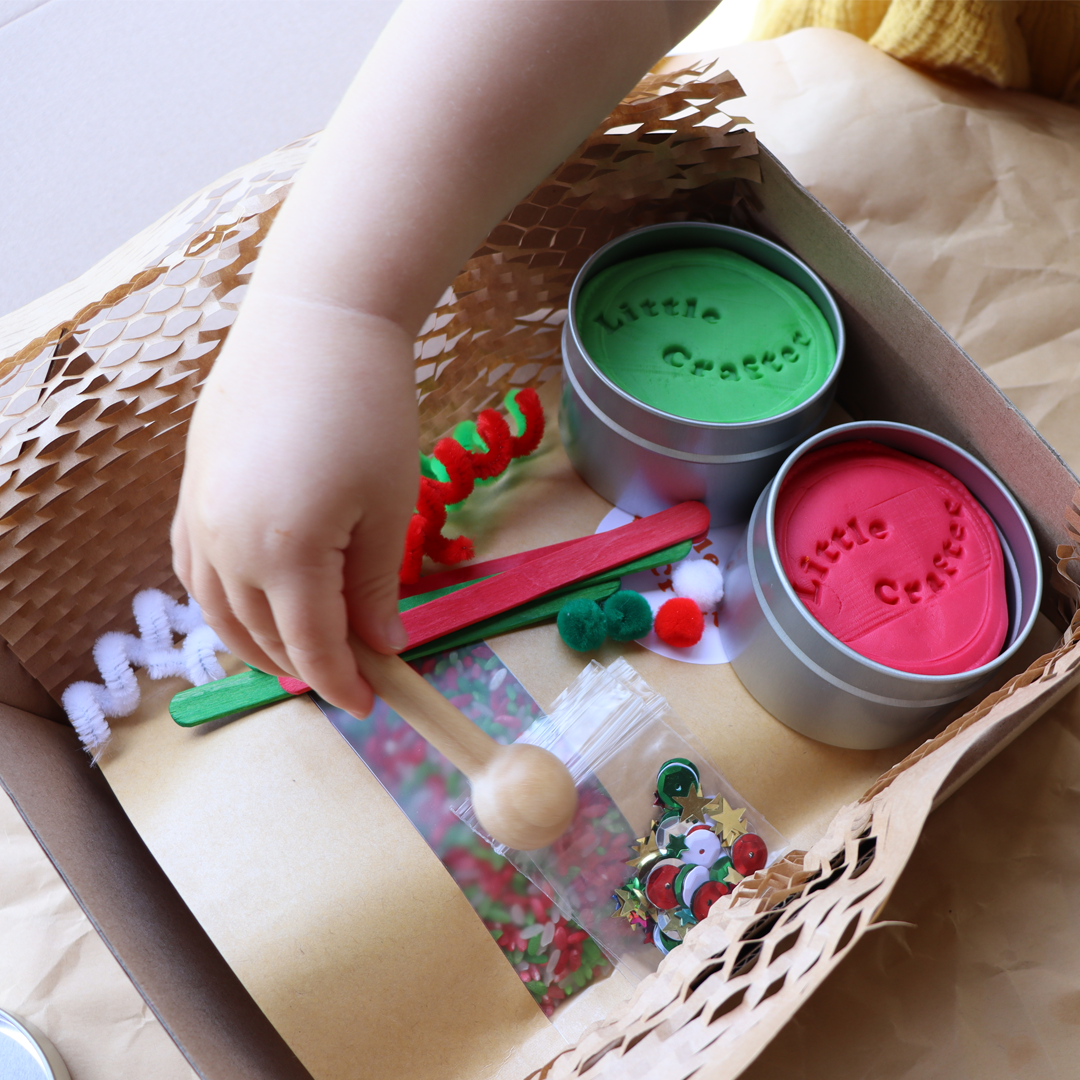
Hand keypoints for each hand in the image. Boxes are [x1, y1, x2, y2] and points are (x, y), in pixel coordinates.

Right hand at [173, 288, 417, 717]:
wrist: (316, 325)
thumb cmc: (369, 412)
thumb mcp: (388, 507)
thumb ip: (377, 588)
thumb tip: (382, 647)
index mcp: (283, 555)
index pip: (313, 645)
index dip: (344, 681)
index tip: (373, 700)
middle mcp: (225, 546)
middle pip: (263, 635)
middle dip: (307, 665)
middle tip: (349, 674)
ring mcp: (198, 518)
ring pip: (218, 612)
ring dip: (259, 643)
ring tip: (300, 654)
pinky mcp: (191, 492)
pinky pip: (195, 571)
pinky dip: (223, 603)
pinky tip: (249, 605)